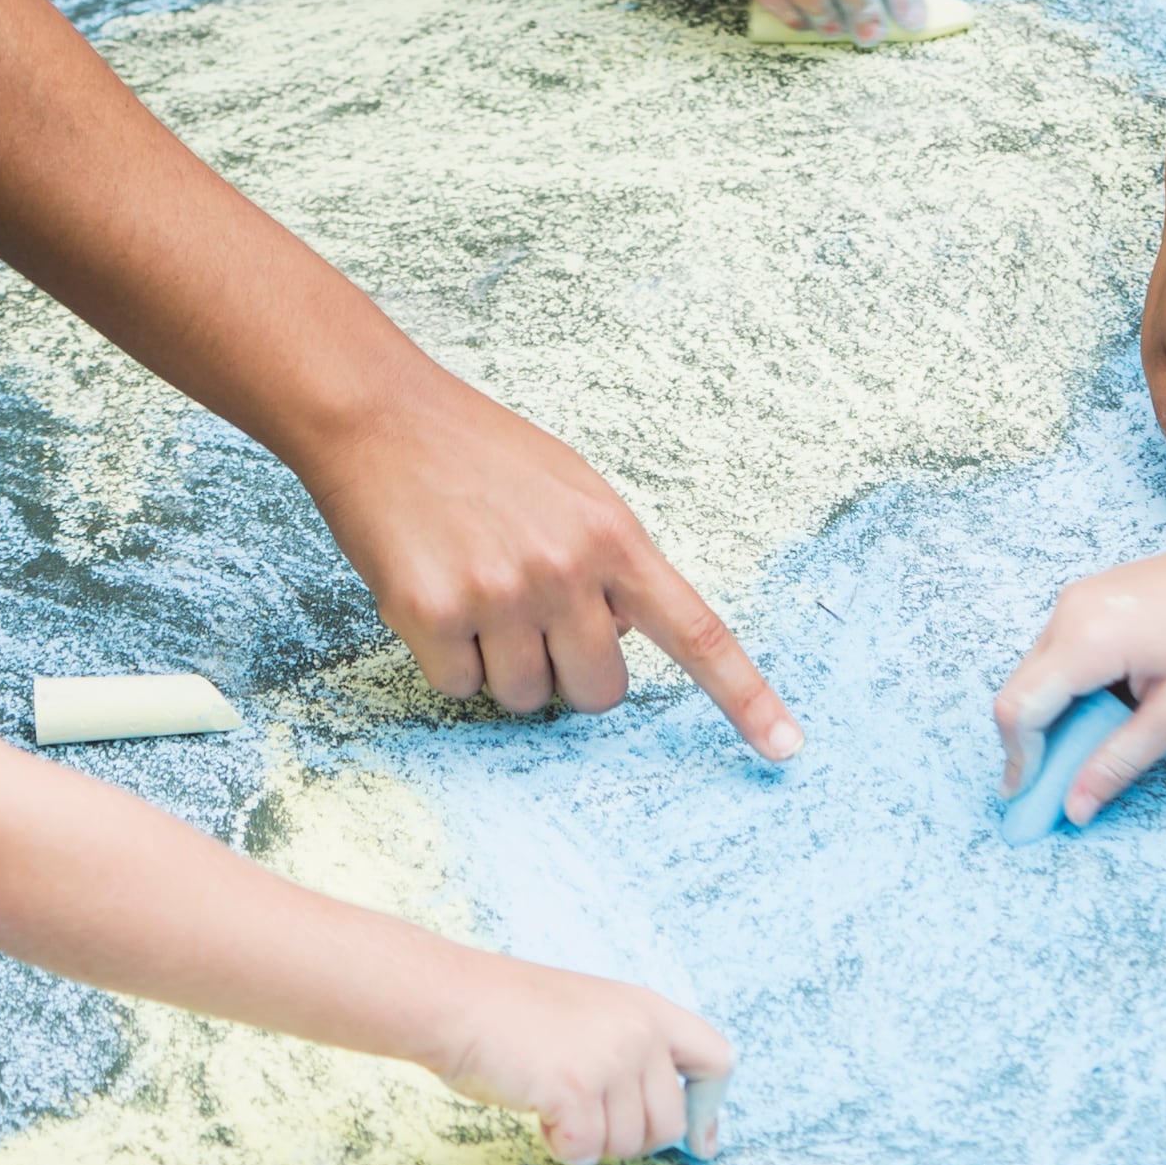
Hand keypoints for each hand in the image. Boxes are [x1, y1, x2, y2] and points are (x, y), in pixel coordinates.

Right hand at [299, 369, 805, 757]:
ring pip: (525, 697)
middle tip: (530, 619)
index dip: (744, 697)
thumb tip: (622, 637)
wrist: (380, 416)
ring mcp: (501, 592)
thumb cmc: (480, 456)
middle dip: (569, 674)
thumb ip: (610, 564)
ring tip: (474, 592)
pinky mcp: (435, 613)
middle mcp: (567, 568)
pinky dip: (443, 657)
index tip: (785, 748)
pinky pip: (457, 686)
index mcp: (615, 536)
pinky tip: (431, 594)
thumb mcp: (574, 492)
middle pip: (600, 692)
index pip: (697, 631)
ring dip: (500, 665)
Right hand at [422, 954, 733, 1164]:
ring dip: (590, 1142)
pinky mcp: (577, 1089)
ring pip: (627, 1144)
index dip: (709, 1109)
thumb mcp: (592, 1014)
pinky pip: (586, 1150)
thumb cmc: (511, 1012)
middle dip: (632, 1141)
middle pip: (670, 1123)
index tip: (699, 1143)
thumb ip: (633, 1053)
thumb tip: (673, 1123)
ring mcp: (611, 1060)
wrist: (456, 1000)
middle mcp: (640, 1032)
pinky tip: (540, 1115)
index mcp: (648, 1009)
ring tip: (555, 1105)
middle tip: (591, 1126)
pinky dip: (562, 1146)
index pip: (717, 1061)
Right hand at [993, 528, 1165, 822]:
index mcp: (1087, 639)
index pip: (1020, 710)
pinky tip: (1108, 710)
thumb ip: (1117, 762)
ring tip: (1094, 748)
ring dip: (1054, 717)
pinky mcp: (1089, 598)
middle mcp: (1069, 613)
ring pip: (1038, 674)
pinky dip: (1070, 690)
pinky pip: (1059, 653)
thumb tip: (1074, 807)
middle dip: (1032, 744)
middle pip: (1020, 692)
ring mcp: (1077, 600)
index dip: (1020, 761)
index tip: (1035, 798)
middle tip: (1060, 785)